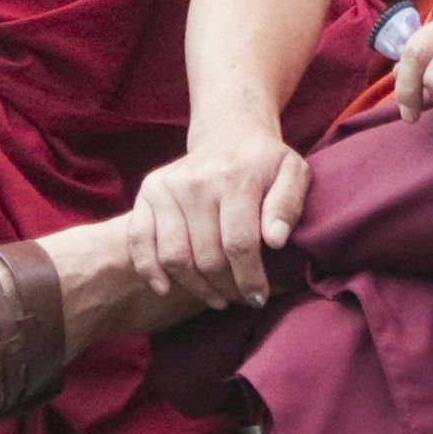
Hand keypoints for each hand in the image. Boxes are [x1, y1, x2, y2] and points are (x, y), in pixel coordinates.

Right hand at [129, 121, 310, 309]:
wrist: (229, 135)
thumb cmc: (265, 163)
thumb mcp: (293, 174)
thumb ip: (288, 206)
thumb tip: (275, 241)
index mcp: (233, 178)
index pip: (239, 244)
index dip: (250, 279)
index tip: (259, 298)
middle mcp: (194, 182)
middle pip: (207, 256)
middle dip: (227, 288)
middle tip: (240, 299)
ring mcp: (166, 187)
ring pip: (174, 256)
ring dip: (196, 287)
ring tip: (216, 297)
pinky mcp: (148, 193)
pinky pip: (139, 240)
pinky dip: (149, 270)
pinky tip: (165, 290)